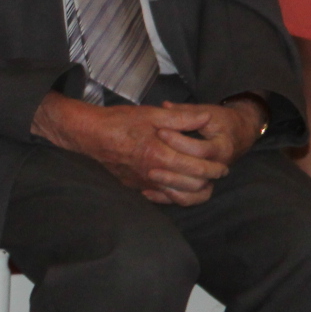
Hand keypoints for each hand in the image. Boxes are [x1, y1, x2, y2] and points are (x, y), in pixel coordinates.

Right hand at [34, 94, 228, 204]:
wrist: (87, 135)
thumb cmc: (118, 122)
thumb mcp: (151, 113)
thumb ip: (181, 118)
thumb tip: (206, 117)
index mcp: (160, 155)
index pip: (198, 170)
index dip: (215, 169)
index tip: (223, 166)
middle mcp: (153, 174)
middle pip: (193, 187)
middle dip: (209, 182)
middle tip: (216, 174)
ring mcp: (144, 183)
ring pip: (179, 197)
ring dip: (194, 191)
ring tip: (201, 181)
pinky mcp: (135, 186)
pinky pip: (161, 198)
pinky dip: (174, 195)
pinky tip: (177, 186)